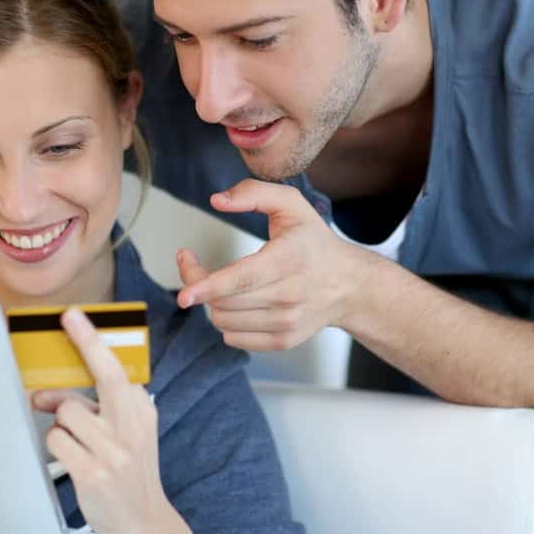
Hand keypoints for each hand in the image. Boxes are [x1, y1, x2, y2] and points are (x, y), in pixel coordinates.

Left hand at [31, 308, 198, 533]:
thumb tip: (45, 393)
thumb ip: (92, 406)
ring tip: (76, 441)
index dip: (93, 339)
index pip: (118, 367)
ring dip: (61, 423)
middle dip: (85, 343)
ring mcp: (114, 451)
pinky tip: (72, 457)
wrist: (143, 520)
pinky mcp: (93, 473)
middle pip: (104, 375)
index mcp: (142, 410)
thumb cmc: (128, 468)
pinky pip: (57, 440)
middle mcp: (132, 426)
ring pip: (67, 412)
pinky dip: (56, 445)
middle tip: (66, 321)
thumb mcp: (125, 431)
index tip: (74, 316)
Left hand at [177, 178, 373, 350]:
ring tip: (218, 283)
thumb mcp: (291, 204)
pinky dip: (226, 321)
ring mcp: (288, 322)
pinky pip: (234, 338)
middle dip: (197, 284)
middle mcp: (290, 295)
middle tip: (193, 264)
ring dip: (211, 302)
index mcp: (289, 259)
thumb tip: (216, 201)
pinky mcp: (283, 341)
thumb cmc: (314, 242)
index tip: (185, 293)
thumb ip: (253, 193)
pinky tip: (235, 302)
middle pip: (224, 302)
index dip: (207, 286)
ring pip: (224, 321)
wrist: (348, 284)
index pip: (241, 279)